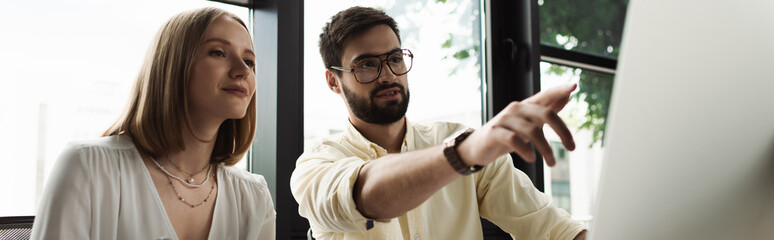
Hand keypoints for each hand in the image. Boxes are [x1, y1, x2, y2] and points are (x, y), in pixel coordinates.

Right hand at [458, 83, 576, 166]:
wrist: (476, 147)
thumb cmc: (507, 134)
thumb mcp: (528, 122)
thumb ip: (547, 109)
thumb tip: (567, 96)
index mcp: (526, 106)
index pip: (545, 94)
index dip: (559, 90)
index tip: (574, 86)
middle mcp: (516, 109)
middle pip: (545, 113)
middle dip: (562, 131)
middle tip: (572, 148)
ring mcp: (504, 119)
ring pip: (532, 131)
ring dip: (546, 149)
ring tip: (552, 163)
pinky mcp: (495, 132)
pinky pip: (514, 140)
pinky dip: (525, 150)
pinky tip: (532, 159)